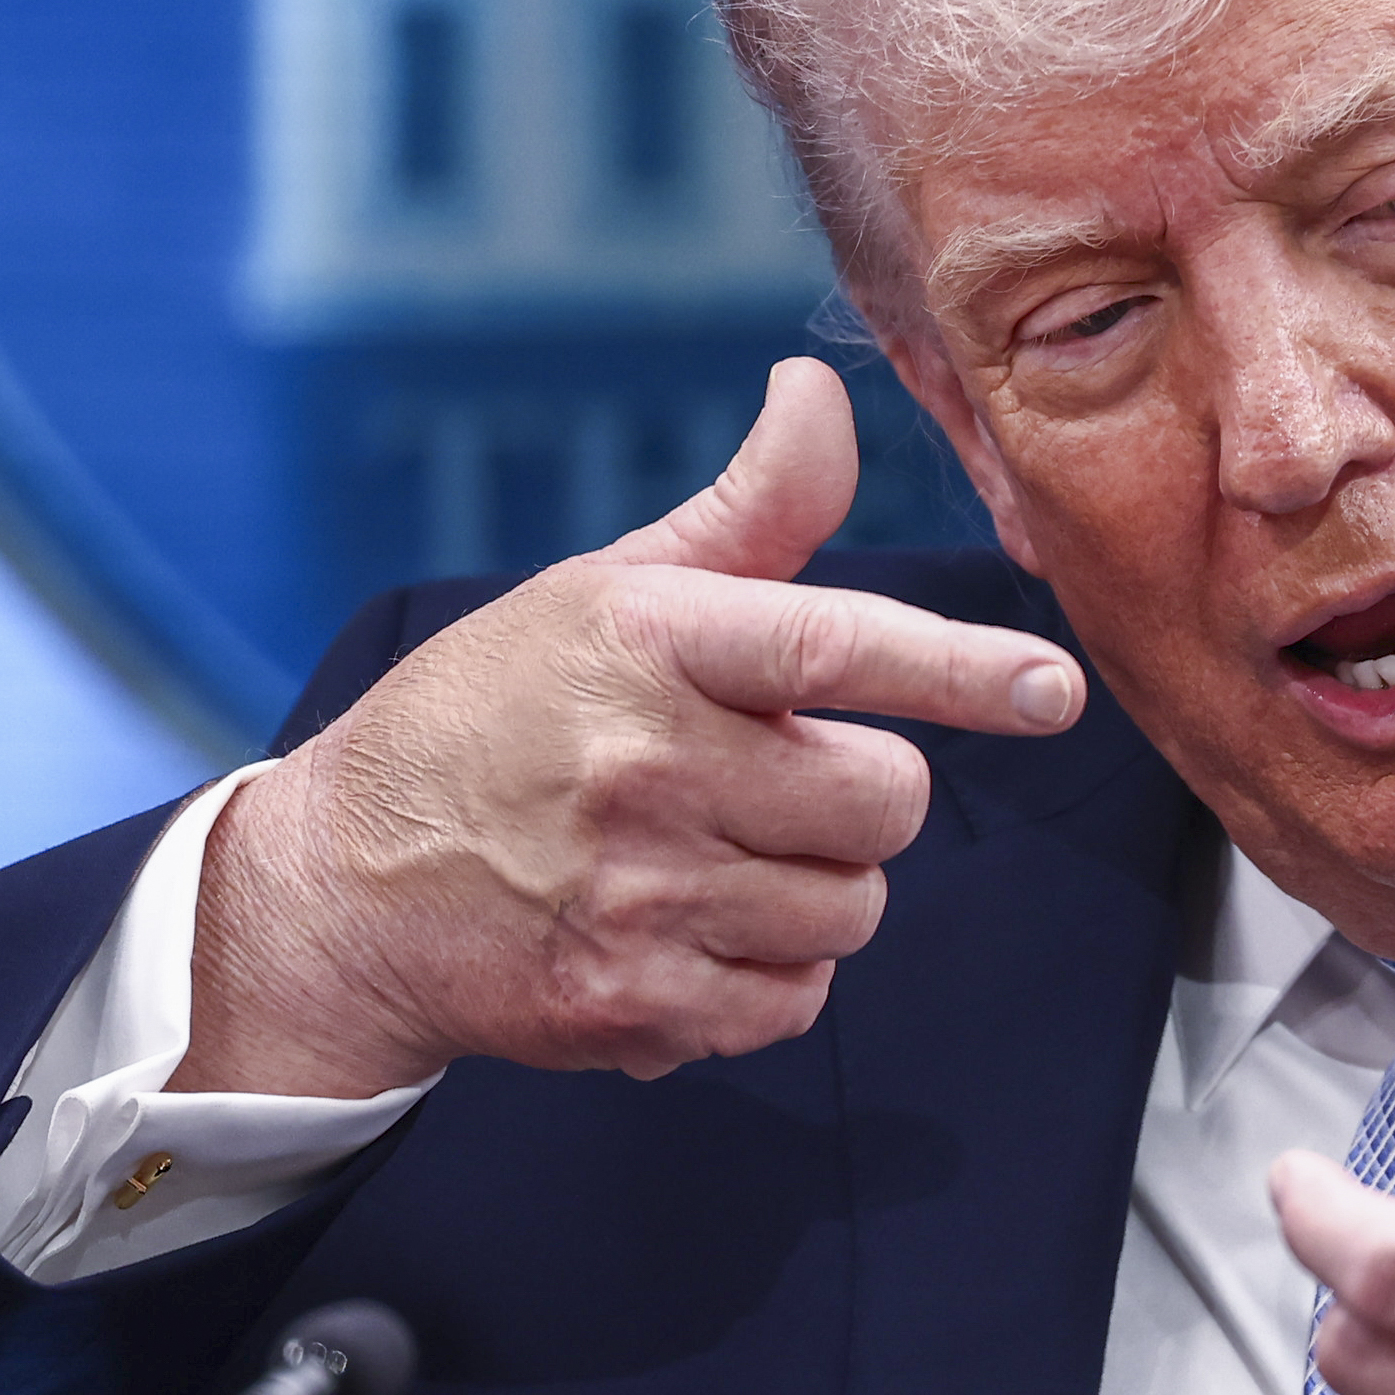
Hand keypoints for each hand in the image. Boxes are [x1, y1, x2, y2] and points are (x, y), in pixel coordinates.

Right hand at [176, 358, 1083, 1096]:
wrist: (342, 885)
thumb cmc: (496, 717)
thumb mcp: (607, 591)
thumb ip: (748, 512)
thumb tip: (818, 391)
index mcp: (650, 643)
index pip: (835, 643)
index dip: (960, 669)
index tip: (1052, 690)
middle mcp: (647, 766)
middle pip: (885, 801)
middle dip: (859, 794)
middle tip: (773, 780)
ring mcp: (640, 894)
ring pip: (852, 906)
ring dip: (812, 888)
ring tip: (714, 857)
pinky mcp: (633, 1003)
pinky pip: (794, 1001)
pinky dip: (765, 977)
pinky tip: (684, 933)